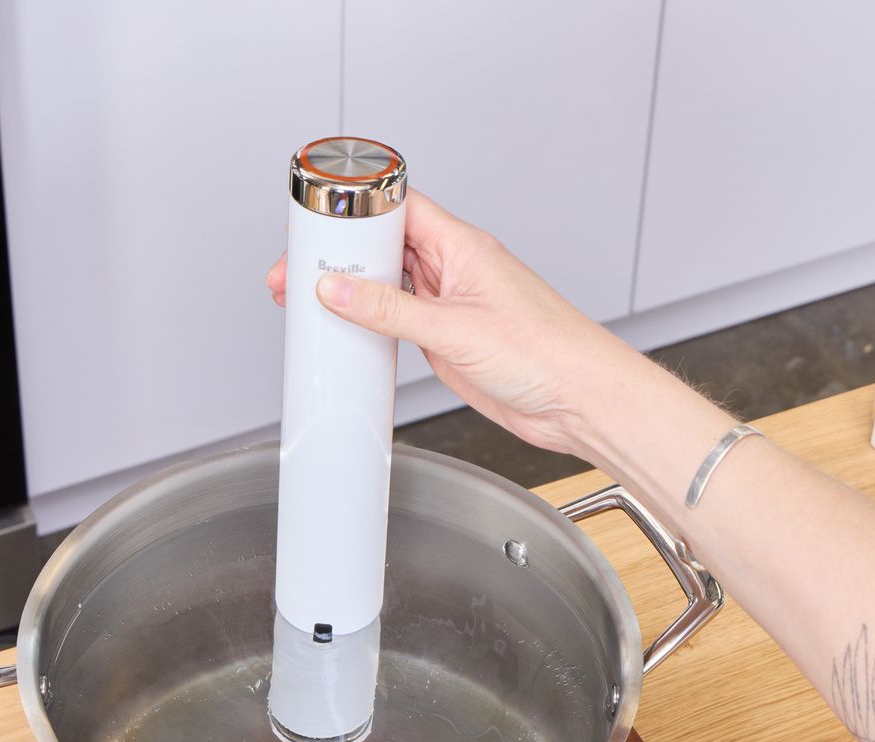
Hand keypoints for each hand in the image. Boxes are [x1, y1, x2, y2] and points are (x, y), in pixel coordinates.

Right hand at [266, 190, 646, 455]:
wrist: (580, 402)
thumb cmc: (550, 354)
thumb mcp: (456, 330)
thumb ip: (391, 311)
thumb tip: (339, 289)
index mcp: (462, 247)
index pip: (397, 206)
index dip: (353, 209)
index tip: (315, 220)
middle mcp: (454, 270)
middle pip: (382, 245)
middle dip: (338, 254)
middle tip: (294, 270)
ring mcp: (449, 305)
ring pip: (386, 283)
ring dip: (350, 289)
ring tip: (305, 298)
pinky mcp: (446, 339)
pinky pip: (396, 321)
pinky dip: (368, 323)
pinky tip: (347, 330)